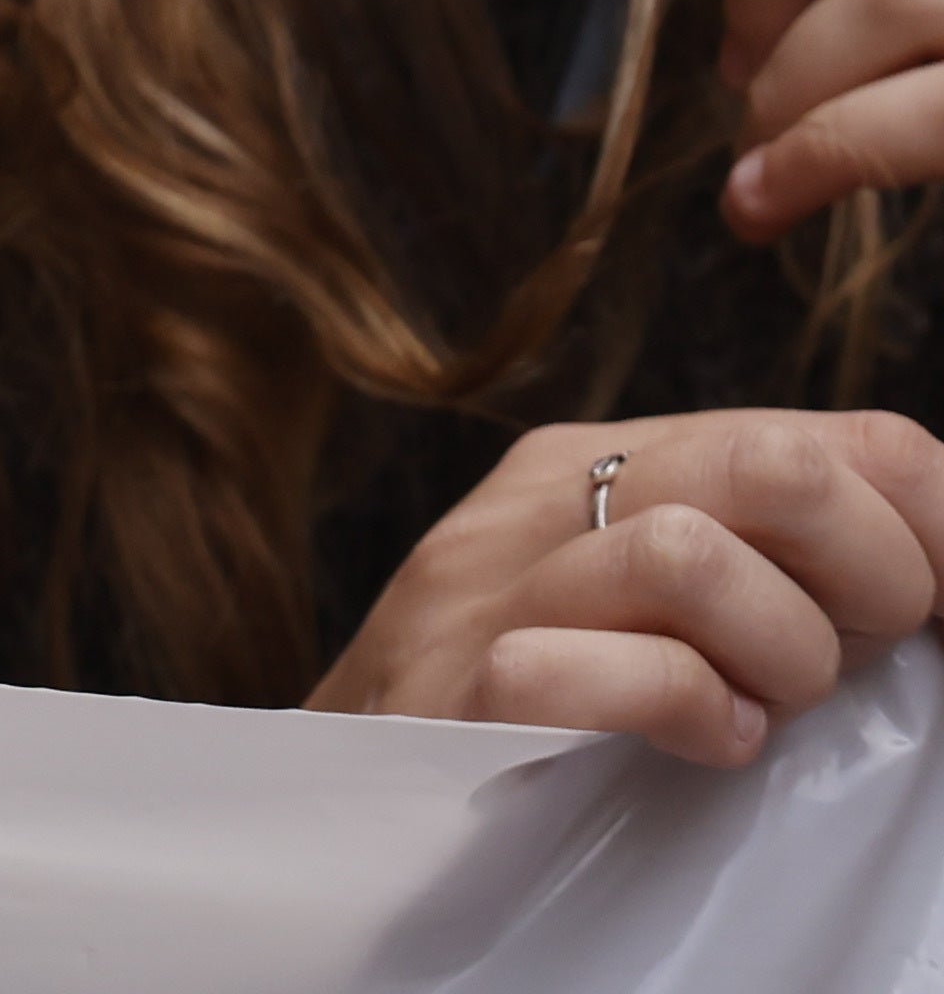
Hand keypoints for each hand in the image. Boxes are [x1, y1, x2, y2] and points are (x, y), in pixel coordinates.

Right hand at [312, 412, 943, 763]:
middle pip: (773, 468)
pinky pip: (577, 667)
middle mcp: (550, 500)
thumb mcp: (664, 602)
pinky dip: (676, 710)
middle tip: (848, 660)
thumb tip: (932, 565)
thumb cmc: (548, 713)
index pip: (842, 441)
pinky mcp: (454, 690)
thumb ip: (768, 560)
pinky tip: (702, 744)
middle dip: (870, 578)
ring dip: (773, 654)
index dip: (928, 530)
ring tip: (760, 709)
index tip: (930, 616)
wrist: (346, 790)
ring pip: (682, 554)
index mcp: (613, 460)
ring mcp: (491, 589)